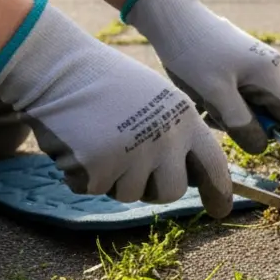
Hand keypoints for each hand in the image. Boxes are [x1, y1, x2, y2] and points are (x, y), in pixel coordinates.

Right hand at [0, 0, 233, 215]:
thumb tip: (188, 175)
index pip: (212, 164)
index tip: (220, 211)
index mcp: (184, 120)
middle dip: (152, 188)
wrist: (59, 69)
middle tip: (129, 168)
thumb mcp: (155, 99)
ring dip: (112, 178)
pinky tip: (76, 143)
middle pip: (171, 192)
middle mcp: (166, 141)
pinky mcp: (99, 170)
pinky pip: (93, 189)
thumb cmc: (105, 82)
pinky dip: (81, 174)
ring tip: (98, 141)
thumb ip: (175, 133)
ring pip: (129, 194)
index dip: (218, 190)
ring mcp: (134, 157)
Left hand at [123, 0, 279, 154]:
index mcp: (271, 75)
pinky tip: (209, 100)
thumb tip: (262, 147)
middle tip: (225, 126)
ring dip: (242, 115)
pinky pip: (250, 93)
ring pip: (263, 104)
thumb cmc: (194, 54)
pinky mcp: (248, 62)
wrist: (175, 19)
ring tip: (209, 109)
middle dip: (259, 127)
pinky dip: (234, 104)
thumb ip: (241, 123)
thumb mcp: (215, 94)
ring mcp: (262, 64)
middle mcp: (274, 68)